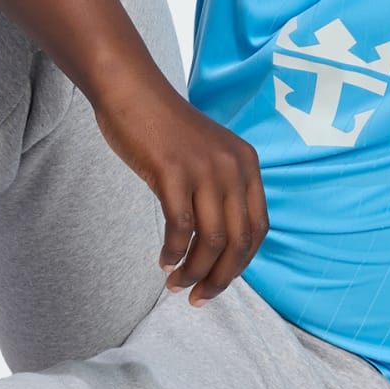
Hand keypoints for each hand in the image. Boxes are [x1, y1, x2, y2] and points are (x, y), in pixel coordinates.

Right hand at [92, 79, 268, 305]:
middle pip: (238, 241)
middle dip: (219, 278)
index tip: (219, 282)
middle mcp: (233, 167)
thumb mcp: (209, 153)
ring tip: (176, 284)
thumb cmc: (164, 127)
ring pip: (211, 240)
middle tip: (198, 297)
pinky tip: (163, 260)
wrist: (131, 91)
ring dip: (194, 271)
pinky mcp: (173, 171)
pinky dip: (173, 251)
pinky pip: (180, 227)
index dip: (241, 264)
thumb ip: (221, 188)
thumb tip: (219, 245)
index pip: (258, 229)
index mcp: (247, 163)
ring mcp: (205, 168)